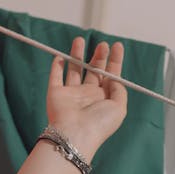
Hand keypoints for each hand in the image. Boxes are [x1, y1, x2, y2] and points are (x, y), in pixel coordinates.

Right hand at [46, 37, 126, 159]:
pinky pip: (55, 77)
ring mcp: (71, 95)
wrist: (75, 134)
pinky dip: (56, 67)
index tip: (117, 46)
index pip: (110, 76)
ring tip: (80, 39)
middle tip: (103, 45)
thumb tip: (115, 77)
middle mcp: (88, 96)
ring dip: (77, 55)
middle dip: (99, 57)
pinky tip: (59, 56)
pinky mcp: (56, 94)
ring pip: (74, 70)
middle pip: (94, 71)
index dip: (114, 61)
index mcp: (104, 100)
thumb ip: (119, 90)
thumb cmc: (99, 123)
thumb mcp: (119, 108)